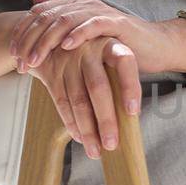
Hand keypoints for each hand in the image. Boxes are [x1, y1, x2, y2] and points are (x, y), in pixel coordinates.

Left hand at [9, 0, 176, 77]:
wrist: (155, 47)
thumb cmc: (118, 45)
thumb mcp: (85, 36)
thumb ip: (60, 19)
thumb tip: (34, 1)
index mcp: (74, 7)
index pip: (39, 16)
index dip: (22, 34)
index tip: (12, 56)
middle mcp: (84, 5)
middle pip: (47, 18)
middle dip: (29, 41)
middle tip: (19, 62)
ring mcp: (101, 12)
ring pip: (65, 20)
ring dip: (47, 41)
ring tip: (35, 59)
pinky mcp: (118, 22)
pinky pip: (94, 24)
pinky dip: (78, 33)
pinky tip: (66, 45)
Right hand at [29, 37, 142, 156]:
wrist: (51, 33)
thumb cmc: (94, 50)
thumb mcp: (109, 51)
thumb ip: (120, 76)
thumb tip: (133, 115)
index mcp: (110, 44)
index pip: (125, 62)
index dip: (130, 87)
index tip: (134, 113)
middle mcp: (89, 50)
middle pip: (98, 88)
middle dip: (105, 120)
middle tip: (112, 145)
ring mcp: (68, 61)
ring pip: (78, 100)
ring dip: (87, 129)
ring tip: (96, 151)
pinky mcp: (53, 73)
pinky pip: (62, 102)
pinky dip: (71, 123)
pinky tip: (81, 138)